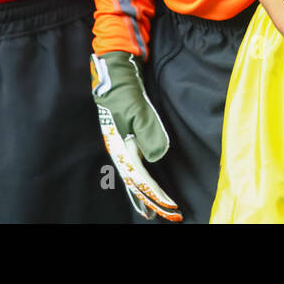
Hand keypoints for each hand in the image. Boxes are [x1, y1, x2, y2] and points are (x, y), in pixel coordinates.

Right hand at [91, 52, 181, 221]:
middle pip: (135, 182)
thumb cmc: (123, 88)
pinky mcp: (128, 135)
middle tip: (168, 215)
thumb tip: (157, 158)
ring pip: (135, 176)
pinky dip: (143, 178)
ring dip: (146, 193)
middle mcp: (119, 149)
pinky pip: (136, 164)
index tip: (169, 206)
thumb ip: (148, 132)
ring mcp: (123, 143)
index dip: (154, 195)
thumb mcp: (137, 109)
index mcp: (119, 146)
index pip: (139, 179)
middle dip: (150, 200)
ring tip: (154, 210)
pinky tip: (147, 183)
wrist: (114, 68)